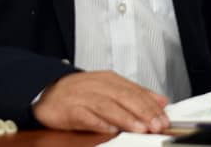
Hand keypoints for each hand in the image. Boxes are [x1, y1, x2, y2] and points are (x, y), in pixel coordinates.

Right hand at [32, 70, 169, 134]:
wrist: (47, 91)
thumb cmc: (82, 92)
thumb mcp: (111, 89)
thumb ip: (136, 94)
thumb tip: (161, 101)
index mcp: (111, 80)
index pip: (136, 92)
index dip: (151, 106)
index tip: (164, 118)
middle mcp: (99, 85)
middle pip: (125, 97)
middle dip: (143, 112)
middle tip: (156, 125)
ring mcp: (84, 97)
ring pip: (108, 106)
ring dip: (126, 118)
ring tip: (139, 128)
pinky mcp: (70, 110)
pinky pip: (86, 116)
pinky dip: (99, 123)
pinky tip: (110, 129)